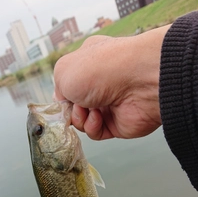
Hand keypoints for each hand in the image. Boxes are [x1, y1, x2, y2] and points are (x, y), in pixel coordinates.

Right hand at [54, 25, 170, 139]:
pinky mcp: (117, 124)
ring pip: (82, 121)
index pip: (68, 83)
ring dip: (80, 118)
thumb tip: (64, 103)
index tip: (61, 98)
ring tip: (88, 109)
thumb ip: (57, 88)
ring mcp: (109, 105)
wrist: (140, 82)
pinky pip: (96, 132)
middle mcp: (100, 84)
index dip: (62, 94)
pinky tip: (99, 117)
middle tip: (76, 103)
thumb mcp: (63, 71)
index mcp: (88, 63)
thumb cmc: (101, 69)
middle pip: (73, 105)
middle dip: (70, 108)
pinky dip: (92, 127)